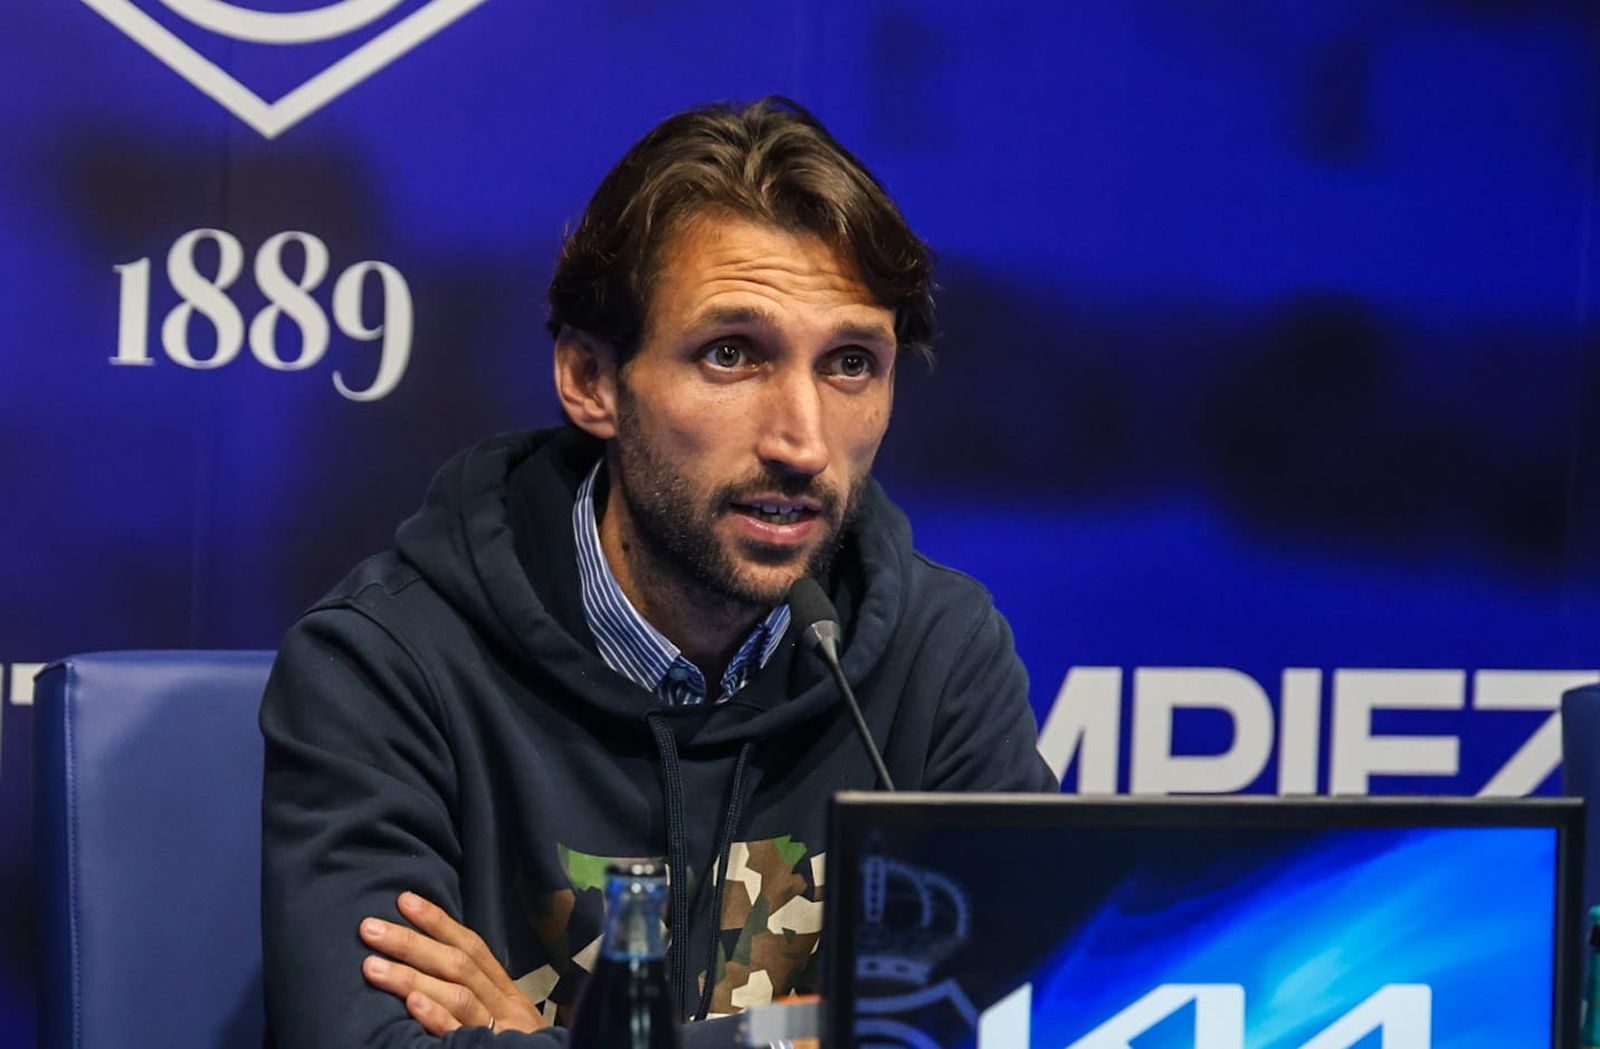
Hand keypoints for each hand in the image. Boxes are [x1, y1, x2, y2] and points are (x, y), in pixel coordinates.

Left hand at [360, 891, 549, 1036]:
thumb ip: (475, 992)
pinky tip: (412, 1004)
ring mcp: (499, 1030)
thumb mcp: (502, 1015)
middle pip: (459, 965)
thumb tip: (430, 961)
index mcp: (506, 990)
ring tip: (372, 966)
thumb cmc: (516, 1045)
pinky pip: (461, 1034)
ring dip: (412, 977)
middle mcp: (504, 1004)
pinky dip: (437, 1017)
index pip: (472, 947)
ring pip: (458, 995)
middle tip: (369, 929)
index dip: (438, 922)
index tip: (403, 901)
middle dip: (412, 943)